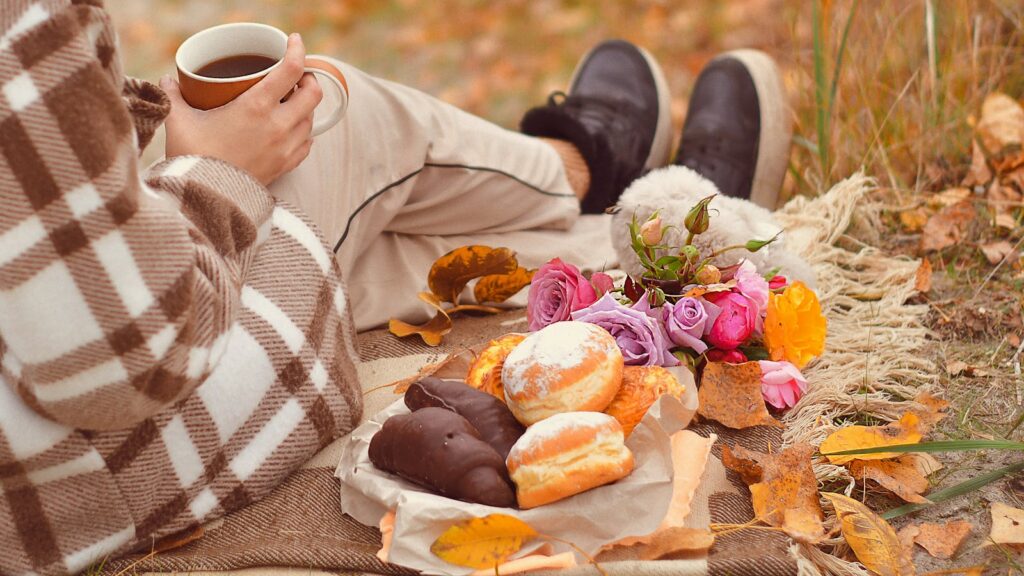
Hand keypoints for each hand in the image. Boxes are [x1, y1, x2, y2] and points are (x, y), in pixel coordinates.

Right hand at [162, 33, 322, 185]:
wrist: (205, 200)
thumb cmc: (192, 158)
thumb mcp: (179, 120)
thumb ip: (175, 96)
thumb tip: (168, 82)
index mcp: (257, 107)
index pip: (291, 69)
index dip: (298, 50)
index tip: (294, 41)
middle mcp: (278, 126)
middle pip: (313, 93)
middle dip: (308, 79)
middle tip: (295, 75)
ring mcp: (286, 148)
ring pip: (311, 119)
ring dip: (305, 106)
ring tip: (289, 101)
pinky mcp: (285, 166)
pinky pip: (307, 144)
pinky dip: (303, 132)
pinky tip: (290, 129)